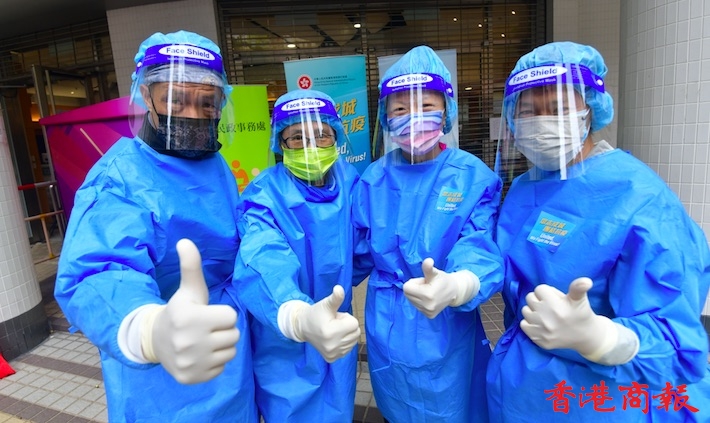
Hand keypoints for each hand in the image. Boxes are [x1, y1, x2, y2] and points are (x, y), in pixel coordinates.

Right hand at [141, 239, 239, 383]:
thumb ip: (191, 266)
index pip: (231, 317)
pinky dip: (213, 363)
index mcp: (190, 318)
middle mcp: (189, 342)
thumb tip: (185, 240)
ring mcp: (189, 363)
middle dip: (223, 330)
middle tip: (205, 329)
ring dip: (220, 347)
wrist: (155, 341)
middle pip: (233, 336)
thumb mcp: (188, 289)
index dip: (221, 314)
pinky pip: (220, 369)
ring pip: (229, 353)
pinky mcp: (191, 378)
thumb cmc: (180, 311)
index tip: (206, 314)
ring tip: (203, 341)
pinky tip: (199, 356)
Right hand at [280, 285, 360, 362]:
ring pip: (353, 341)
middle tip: (334, 323)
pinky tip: (332, 339)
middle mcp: (332, 346)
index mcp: (331, 332)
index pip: (354, 324)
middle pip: (356, 333)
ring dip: (346, 334)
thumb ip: (335, 298)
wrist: (303, 327)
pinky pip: (348, 349)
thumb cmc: (316, 314)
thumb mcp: (325, 304)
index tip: (335, 318)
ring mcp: (332, 354)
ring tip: (333, 330)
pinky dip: (343, 343)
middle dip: (347, 326)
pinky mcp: (332, 359)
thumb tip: (339, 288)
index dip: (346, 318)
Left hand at [403, 258, 479, 318]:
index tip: (424, 281)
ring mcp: (428, 312)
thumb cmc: (442, 280)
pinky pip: (417, 307)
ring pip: (412, 301)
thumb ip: (428, 268)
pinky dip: (421, 302)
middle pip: (407, 295)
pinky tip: (430, 299)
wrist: (454, 291)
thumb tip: (428, 261)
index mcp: (427, 295)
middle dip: (415, 288)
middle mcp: (427, 306)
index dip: (414, 282)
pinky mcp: (429, 315)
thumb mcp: (435, 273)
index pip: (406, 288)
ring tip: (428, 292)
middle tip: (426, 286)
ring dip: (417, 295)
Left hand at [520, 277, 637, 363]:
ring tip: (546, 314)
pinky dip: (529, 322)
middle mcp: (546, 318)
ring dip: (533, 310)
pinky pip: (523, 324)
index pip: (539, 289)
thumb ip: (578, 287)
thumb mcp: (580, 299)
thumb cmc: (581, 314)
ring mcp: (541, 330)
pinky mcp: (538, 340)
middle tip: (550, 306)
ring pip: (525, 310)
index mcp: (556, 306)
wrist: (585, 337)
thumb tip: (587, 281)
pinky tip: (541, 324)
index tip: (556, 299)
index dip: (547, 292)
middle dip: (539, 299)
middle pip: (530, 298)